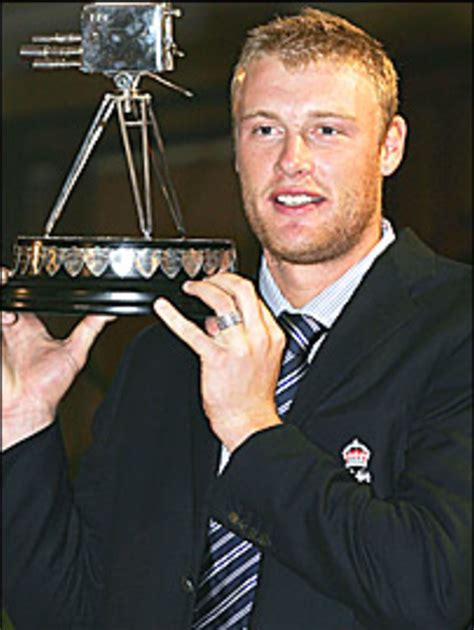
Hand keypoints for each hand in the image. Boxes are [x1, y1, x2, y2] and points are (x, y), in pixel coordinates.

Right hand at [1, 268, 115, 450]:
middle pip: (3, 296)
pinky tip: (3, 316)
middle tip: (7, 276)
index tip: (23, 275)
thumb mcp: (74, 351)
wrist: (27, 409)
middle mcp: (8, 328)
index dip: (19, 283)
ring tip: (4, 290)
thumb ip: (90, 328)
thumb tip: (111, 313)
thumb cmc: (46, 388)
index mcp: (26, 325)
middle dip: (3, 281)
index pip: (20, 296)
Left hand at [154, 273, 285, 451]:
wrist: (249, 422)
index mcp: (271, 336)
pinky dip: (174, 316)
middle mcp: (258, 337)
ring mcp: (239, 347)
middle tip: (207, 280)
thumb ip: (242, 335)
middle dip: (222, 278)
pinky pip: (192, 332)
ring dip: (202, 289)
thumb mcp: (260, 359)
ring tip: (190, 288)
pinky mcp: (217, 359)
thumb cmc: (252, 396)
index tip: (220, 285)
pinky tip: (163, 308)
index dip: (234, 285)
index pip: (254, 297)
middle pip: (243, 290)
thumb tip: (215, 320)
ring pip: (221, 303)